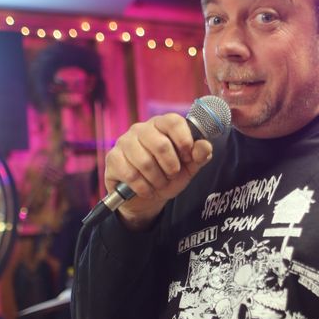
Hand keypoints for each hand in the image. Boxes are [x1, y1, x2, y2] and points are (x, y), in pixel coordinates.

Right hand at [104, 113, 213, 228]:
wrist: (146, 196)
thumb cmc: (168, 176)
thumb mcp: (188, 168)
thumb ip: (199, 156)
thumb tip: (205, 145)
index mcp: (162, 125)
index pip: (173, 121)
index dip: (184, 139)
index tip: (187, 156)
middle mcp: (141, 129)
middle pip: (161, 144)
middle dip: (171, 167)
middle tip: (172, 175)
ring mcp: (124, 142)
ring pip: (145, 162)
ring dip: (157, 180)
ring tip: (159, 184)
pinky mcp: (113, 158)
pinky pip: (131, 174)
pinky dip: (144, 187)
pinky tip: (146, 189)